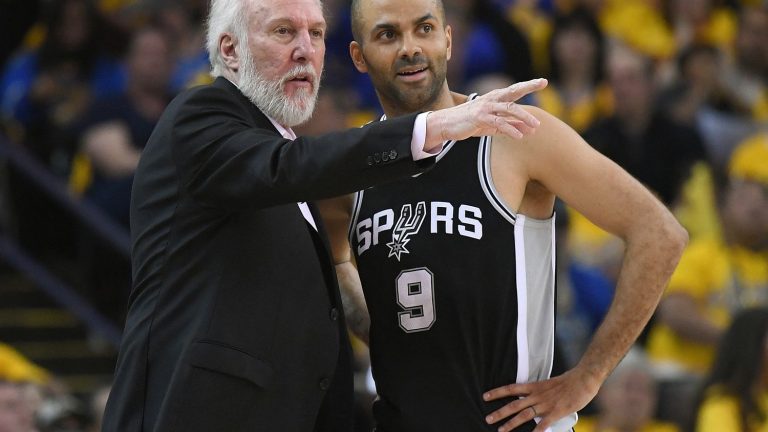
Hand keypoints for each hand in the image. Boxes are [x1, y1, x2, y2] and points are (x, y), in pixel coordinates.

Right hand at [425, 78, 546, 149]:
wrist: (446, 125)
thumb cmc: (469, 123)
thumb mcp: (492, 125)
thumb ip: (510, 125)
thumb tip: (529, 129)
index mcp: (494, 99)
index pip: (514, 91)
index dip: (529, 85)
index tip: (543, 81)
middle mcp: (491, 99)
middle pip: (513, 91)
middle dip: (528, 86)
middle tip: (543, 82)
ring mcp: (485, 107)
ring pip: (508, 108)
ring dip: (524, 117)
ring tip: (536, 126)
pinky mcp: (479, 118)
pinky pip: (498, 123)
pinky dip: (510, 129)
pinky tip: (519, 136)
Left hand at [482, 369, 598, 431]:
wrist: (583, 379)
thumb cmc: (567, 381)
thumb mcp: (548, 383)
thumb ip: (538, 391)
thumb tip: (529, 396)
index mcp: (534, 386)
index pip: (511, 389)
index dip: (497, 392)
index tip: (485, 396)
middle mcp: (537, 395)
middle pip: (514, 405)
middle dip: (500, 412)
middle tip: (487, 418)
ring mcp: (546, 404)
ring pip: (524, 415)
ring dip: (511, 424)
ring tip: (500, 430)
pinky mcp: (556, 412)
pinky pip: (544, 424)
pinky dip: (536, 431)